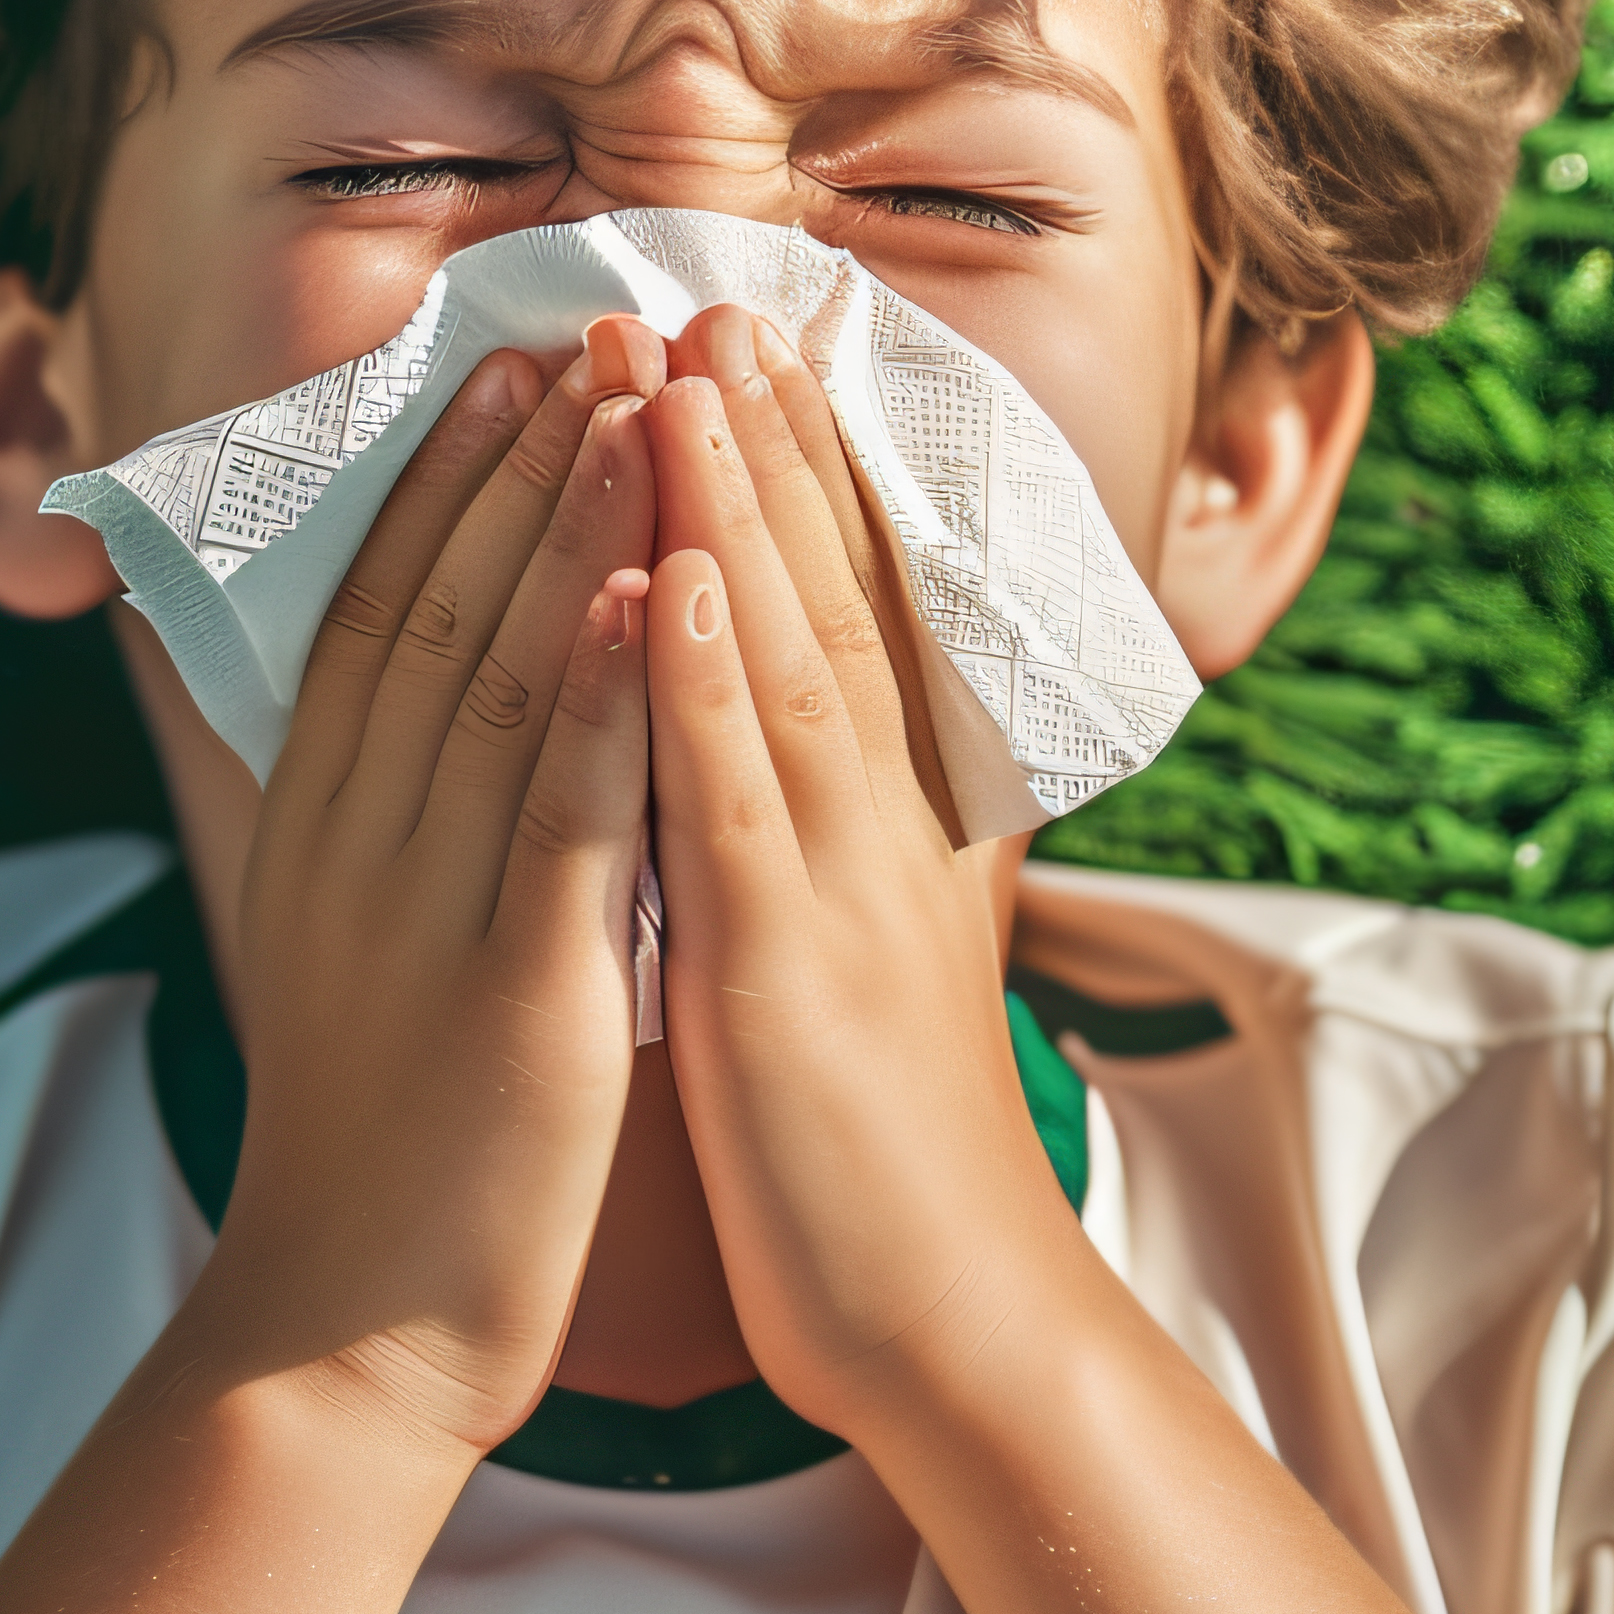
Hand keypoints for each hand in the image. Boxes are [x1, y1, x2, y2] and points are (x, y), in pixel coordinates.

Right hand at [184, 339, 658, 1456]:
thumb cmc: (381, 1152)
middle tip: (590, 325)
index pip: (381, 610)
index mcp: (326, 830)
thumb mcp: (364, 952)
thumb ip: (397, 831)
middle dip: (519, 458)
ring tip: (637, 397)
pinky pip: (567, 813)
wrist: (346, 1337)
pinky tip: (659, 590)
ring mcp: (435, 906)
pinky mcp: (519, 984)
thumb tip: (434, 718)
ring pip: (503, 676)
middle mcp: (363, 841)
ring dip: (574, 526)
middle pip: (438, 609)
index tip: (510, 365)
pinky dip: (614, 691)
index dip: (446, 479)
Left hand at [643, 308, 1093, 1433]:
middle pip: (821, 595)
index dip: (797, 468)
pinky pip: (739, 802)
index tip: (749, 339)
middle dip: (760, 440)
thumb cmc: (874, 1140)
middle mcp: (876, 823)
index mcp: (881, 817)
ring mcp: (838, 886)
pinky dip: (703, 679)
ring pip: (785, 659)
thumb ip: (819, 827)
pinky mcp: (787, 969)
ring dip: (730, 507)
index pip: (842, 605)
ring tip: (679, 369)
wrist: (949, 1318)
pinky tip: (665, 576)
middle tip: (712, 294)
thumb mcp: (853, 942)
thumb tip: (789, 727)